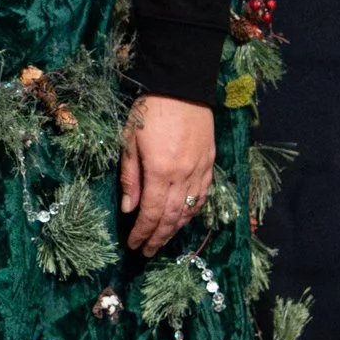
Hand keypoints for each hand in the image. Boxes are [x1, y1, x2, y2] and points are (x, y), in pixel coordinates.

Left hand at [119, 95, 215, 255]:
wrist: (181, 87)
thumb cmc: (149, 111)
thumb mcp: (129, 141)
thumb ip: (130, 177)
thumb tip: (129, 209)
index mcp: (160, 171)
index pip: (152, 213)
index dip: (143, 232)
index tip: (134, 245)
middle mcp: (183, 175)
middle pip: (172, 217)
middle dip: (159, 237)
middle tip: (147, 252)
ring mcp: (200, 170)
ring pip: (189, 209)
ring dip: (176, 229)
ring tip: (162, 240)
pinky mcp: (210, 163)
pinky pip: (203, 195)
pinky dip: (193, 211)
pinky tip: (184, 219)